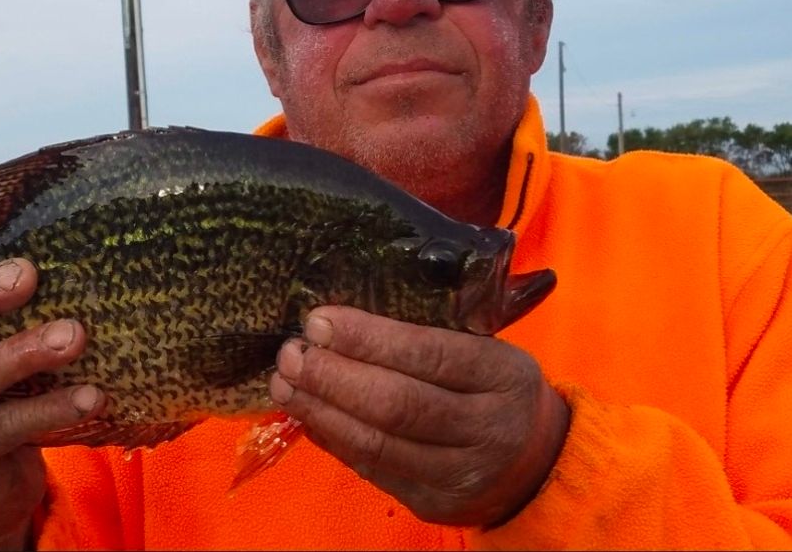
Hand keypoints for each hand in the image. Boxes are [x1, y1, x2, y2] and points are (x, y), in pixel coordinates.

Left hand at [269, 306, 568, 527]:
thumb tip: (342, 317)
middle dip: (333, 377)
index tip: (318, 321)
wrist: (536, 461)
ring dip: (321, 411)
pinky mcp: (433, 503)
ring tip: (285, 384)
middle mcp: (487, 428)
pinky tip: (306, 414)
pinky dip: (332, 439)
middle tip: (291, 354)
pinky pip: (371, 469)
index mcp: (502, 374)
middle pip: (397, 405)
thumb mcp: (486, 346)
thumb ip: (431, 330)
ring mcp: (461, 474)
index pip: (429, 354)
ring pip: (378, 445)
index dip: (368, 339)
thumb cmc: (493, 385)